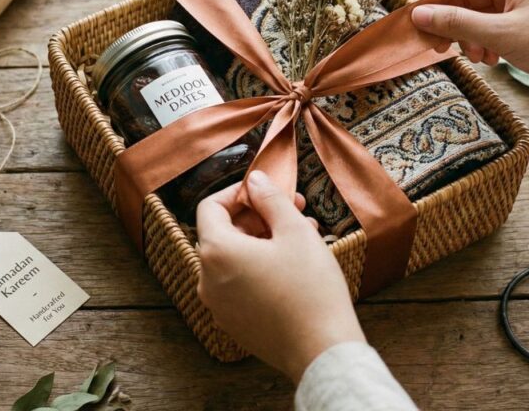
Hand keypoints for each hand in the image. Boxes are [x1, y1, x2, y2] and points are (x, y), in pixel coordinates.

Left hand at [196, 170, 364, 382]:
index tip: (265, 190)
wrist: (321, 350)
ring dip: (262, 242)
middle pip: (223, 233)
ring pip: (234, 260)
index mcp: (216, 251)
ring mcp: (218, 305)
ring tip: (302, 237)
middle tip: (294, 210)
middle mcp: (207, 279)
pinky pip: (239, 285)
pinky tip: (294, 266)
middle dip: (257, 217)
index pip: (211, 207)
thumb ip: (270, 199)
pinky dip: (259, 268)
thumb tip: (255, 179)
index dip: (238, 192)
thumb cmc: (310, 288)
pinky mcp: (233, 323)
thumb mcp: (294, 231)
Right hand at [411, 0, 528, 134]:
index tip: (417, 24)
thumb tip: (419, 16)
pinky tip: (490, 61)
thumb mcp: (501, 35)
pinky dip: (483, 43)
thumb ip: (457, 24)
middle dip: (450, 22)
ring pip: (476, 14)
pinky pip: (491, 27)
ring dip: (467, 36)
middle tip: (437, 48)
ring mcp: (521, 3)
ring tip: (475, 58)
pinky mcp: (526, 24)